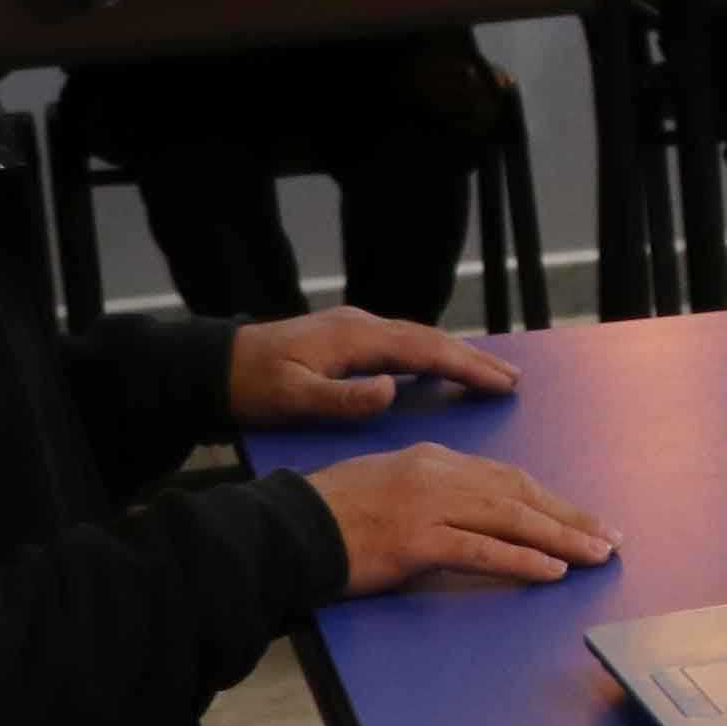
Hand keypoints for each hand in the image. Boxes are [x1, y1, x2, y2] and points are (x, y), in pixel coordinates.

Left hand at [229, 306, 521, 424]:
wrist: (213, 367)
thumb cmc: (251, 387)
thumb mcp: (293, 399)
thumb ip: (342, 397)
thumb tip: (392, 389)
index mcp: (354, 338)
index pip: (425, 349)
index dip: (467, 366)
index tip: (503, 383)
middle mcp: (360, 325)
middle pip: (429, 339)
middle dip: (473, 359)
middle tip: (512, 379)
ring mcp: (353, 328)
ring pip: (417, 339)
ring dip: (454, 355)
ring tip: (488, 374)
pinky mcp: (344, 337)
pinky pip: (401, 343)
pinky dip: (429, 354)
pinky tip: (437, 367)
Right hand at [306, 441, 621, 595]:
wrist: (286, 528)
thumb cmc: (330, 513)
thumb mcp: (388, 484)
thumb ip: (433, 494)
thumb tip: (473, 516)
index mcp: (433, 459)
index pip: (507, 478)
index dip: (549, 499)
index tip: (580, 517)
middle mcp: (438, 476)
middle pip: (520, 495)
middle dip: (569, 517)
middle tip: (607, 538)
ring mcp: (428, 507)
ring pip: (512, 520)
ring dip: (560, 539)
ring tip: (595, 555)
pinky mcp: (416, 541)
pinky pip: (483, 550)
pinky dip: (521, 560)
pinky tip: (551, 570)